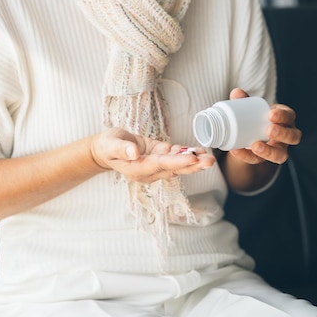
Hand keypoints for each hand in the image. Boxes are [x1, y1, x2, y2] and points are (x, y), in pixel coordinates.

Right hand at [90, 128, 215, 183]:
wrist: (106, 149)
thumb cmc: (107, 146)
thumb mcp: (110, 144)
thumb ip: (122, 149)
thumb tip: (135, 153)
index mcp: (137, 169)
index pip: (160, 165)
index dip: (177, 162)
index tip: (192, 158)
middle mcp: (149, 171)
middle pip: (174, 169)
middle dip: (193, 165)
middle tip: (209, 161)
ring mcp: (155, 166)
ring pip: (178, 165)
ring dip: (194, 161)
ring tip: (209, 156)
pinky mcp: (159, 157)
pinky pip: (176, 158)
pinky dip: (188, 154)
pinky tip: (201, 151)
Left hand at [228, 88, 301, 164]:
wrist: (251, 135)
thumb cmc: (256, 118)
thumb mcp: (252, 109)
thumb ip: (244, 100)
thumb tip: (236, 92)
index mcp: (285, 118)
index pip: (289, 116)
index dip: (283, 116)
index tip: (271, 114)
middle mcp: (287, 135)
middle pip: (293, 136)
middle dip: (282, 133)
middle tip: (269, 130)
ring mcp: (279, 149)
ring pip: (282, 154)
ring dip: (270, 151)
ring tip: (256, 146)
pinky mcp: (266, 160)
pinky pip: (260, 161)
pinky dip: (247, 156)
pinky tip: (237, 151)